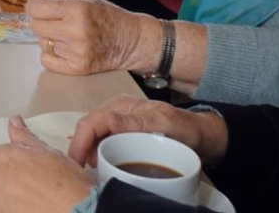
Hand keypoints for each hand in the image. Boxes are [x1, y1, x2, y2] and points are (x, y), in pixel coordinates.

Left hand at [0, 117, 94, 212]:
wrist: (79, 212)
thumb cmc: (69, 185)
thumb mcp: (49, 152)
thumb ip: (25, 137)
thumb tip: (14, 122)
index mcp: (3, 159)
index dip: (14, 160)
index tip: (27, 168)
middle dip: (14, 179)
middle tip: (39, 185)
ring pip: (2, 197)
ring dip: (14, 198)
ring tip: (41, 200)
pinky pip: (6, 211)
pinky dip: (17, 210)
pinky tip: (37, 209)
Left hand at [27, 0, 158, 75]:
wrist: (130, 41)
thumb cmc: (107, 16)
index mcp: (77, 10)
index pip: (37, 8)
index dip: (34, 6)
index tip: (38, 7)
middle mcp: (75, 31)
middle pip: (36, 26)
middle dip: (42, 22)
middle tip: (55, 21)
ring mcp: (76, 52)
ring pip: (42, 43)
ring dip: (50, 38)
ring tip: (67, 35)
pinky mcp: (77, 68)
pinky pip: (47, 61)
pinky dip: (51, 55)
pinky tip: (64, 49)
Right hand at [67, 95, 228, 167]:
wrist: (202, 133)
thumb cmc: (185, 129)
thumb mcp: (162, 124)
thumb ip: (134, 123)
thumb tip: (105, 121)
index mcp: (121, 105)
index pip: (91, 122)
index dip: (80, 143)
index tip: (77, 165)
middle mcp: (116, 109)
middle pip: (88, 128)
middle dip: (81, 149)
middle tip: (82, 173)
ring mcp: (118, 119)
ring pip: (93, 134)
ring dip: (87, 151)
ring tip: (89, 170)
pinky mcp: (122, 130)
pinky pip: (102, 139)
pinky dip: (97, 151)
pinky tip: (99, 163)